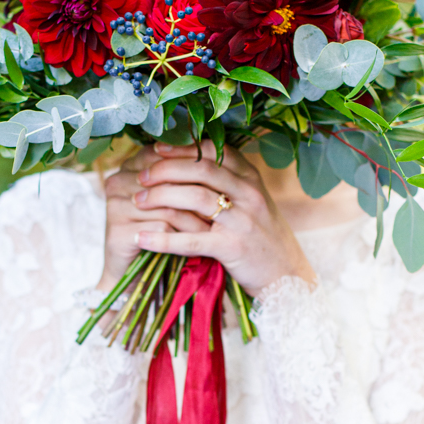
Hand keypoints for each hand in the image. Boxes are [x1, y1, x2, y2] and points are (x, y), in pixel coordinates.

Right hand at [96, 144, 211, 291]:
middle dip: (200, 193)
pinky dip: (185, 236)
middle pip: (169, 180)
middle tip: (227, 203)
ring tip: (218, 226)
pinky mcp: (117, 231)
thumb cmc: (160, 232)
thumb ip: (186, 176)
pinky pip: (161, 228)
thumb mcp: (174, 200)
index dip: (196, 169)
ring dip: (196, 218)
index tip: (223, 180)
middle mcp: (118, 180)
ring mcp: (115, 205)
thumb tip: (225, 154)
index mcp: (130, 166)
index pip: (168, 157)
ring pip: (168, 205)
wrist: (136, 272)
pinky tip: (201, 242)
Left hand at [127, 140, 316, 298]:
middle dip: (165, 169)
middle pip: (200, 169)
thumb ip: (228, 181)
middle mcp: (249, 193)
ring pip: (195, 197)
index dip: (181, 147)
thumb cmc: (261, 236)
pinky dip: (162, 238)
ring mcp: (242, 220)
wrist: (286, 276)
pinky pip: (190, 240)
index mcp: (251, 178)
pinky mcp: (232, 248)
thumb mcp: (252, 202)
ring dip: (160, 196)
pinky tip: (141, 237)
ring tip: (137, 200)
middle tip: (140, 175)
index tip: (155, 148)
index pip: (213, 151)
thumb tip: (188, 162)